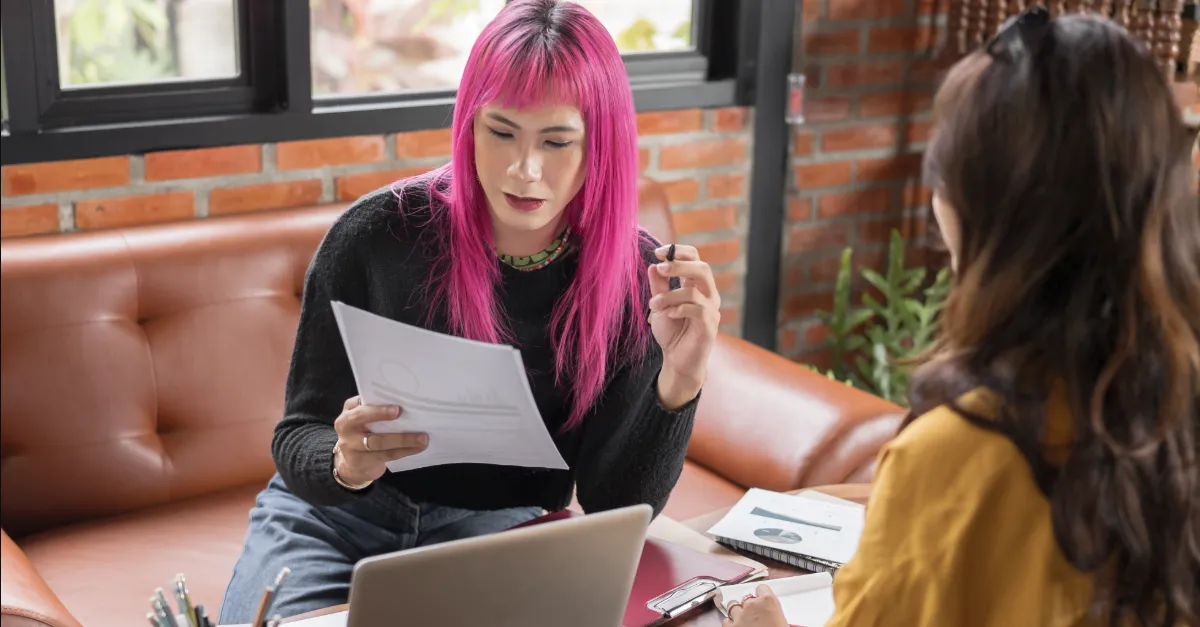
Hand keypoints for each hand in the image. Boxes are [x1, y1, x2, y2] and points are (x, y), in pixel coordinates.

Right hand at [332, 396, 428, 485]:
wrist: (349, 465)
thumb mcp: (363, 420)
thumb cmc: (363, 434)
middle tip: (402, 413)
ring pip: (379, 441)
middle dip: (382, 415)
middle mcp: (346, 426)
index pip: (360, 404)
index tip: (396, 406)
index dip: (376, 405)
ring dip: (403, 439)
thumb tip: (405, 403)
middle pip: (363, 418)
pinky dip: (404, 451)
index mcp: (349, 412)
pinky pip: (386, 455)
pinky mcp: (362, 461)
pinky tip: (418, 448)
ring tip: (422, 438)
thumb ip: (375, 410)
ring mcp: (351, 445)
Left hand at [648, 244, 719, 407]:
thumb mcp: (660, 305)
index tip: (658, 252)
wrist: (676, 361)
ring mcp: (711, 310)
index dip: (678, 252)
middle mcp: (708, 295)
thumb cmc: (671, 332)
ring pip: (695, 290)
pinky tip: (668, 315)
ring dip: (670, 295)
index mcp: (697, 287)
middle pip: (702, 268)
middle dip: (679, 265)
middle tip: (661, 268)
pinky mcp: (710, 326)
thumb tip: (654, 265)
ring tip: (654, 306)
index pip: (695, 259)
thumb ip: (659, 286)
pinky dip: (680, 308)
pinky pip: (698, 310)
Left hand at [718, 585, 788, 626]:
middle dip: (748, 607)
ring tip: (743, 622)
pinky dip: (730, 624)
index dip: (761, 596)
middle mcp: (751, 605)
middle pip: (745, 599)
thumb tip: (769, 615)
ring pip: (732, 607)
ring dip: (737, 613)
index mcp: (768, 602)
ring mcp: (738, 616)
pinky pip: (726, 621)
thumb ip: (772, 612)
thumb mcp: (782, 622)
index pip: (761, 589)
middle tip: (754, 617)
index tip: (762, 602)